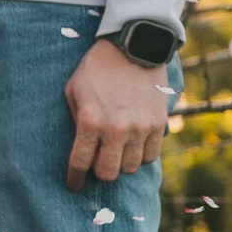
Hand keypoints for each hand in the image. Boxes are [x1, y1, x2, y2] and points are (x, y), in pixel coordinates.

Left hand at [64, 36, 169, 187]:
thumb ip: (75, 120)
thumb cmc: (97, 68)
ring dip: (121, 163)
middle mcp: (116, 129)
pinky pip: (150, 156)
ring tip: (117, 150)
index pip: (80, 164)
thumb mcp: (74, 90)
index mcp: (90, 121)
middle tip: (98, 162)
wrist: (134, 46)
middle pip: (108, 173)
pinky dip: (141, 155)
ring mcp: (140, 128)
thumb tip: (80, 148)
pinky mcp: (158, 124)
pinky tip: (134, 144)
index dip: (75, 179)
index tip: (74, 184)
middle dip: (100, 172)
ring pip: (130, 168)